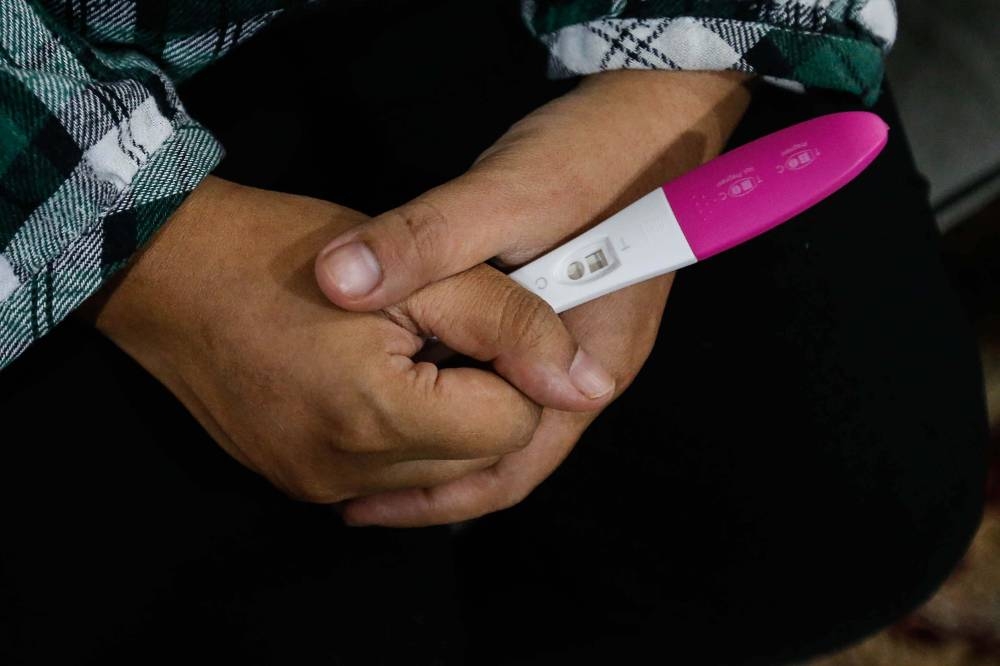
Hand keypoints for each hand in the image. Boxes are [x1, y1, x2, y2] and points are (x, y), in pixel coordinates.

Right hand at [85, 176, 615, 503]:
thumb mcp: (422, 267)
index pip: (513, 426)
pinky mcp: (297, 480)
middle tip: (445, 330)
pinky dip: (401, 431)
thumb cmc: (286, 253)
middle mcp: (349, 469)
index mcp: (383, 414)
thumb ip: (514, 324)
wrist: (170, 273)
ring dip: (444, 414)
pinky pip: (385, 474)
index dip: (514, 367)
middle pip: (478, 457)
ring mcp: (317, 483)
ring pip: (436, 471)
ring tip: (407, 349)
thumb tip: (589, 384)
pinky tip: (375, 377)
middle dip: (482, 393)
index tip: (482, 323)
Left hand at [319, 70, 751, 525]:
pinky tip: (409, 372)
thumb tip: (337, 283)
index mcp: (588, 363)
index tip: (365, 498)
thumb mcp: (506, 195)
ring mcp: (574, 337)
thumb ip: (427, 239)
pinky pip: (501, 364)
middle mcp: (586, 366)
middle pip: (509, 448)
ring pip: (503, 406)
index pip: (513, 459)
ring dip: (444, 431)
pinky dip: (455, 380)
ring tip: (371, 445)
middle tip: (356, 491)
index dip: (437, 490)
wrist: (655, 107)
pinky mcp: (557, 305)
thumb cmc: (596, 154)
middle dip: (436, 477)